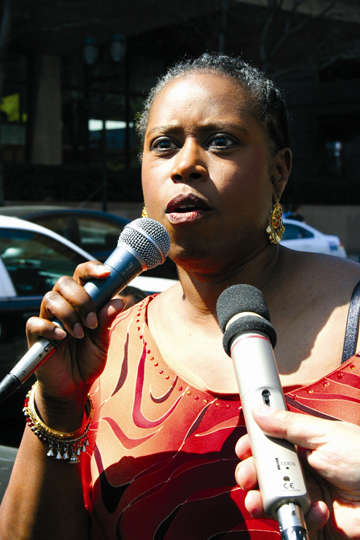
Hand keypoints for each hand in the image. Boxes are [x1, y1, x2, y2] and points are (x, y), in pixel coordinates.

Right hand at [26, 261, 124, 403]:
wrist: (74, 386)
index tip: (106, 274)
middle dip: (81, 299)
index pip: (83, 275)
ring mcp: (48, 319)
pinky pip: (36, 322)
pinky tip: (63, 338)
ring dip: (69, 315)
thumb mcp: (103, 341)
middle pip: (64, 283)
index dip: (93, 269)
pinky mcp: (36, 335)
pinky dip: (51, 328)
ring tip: (80, 334)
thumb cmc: (88, 359)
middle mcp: (63, 305)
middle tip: (92, 323)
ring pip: (51, 298)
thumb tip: (118, 300)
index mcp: (81, 302)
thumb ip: (107, 320)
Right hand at [235, 404, 359, 538]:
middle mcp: (302, 468)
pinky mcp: (314, 520)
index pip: (268, 442)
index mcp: (302, 443)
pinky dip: (301, 516)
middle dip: (252, 474)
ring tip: (266, 501)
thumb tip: (260, 408)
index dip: (253, 446)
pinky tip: (317, 511)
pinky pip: (293, 519)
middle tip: (250, 477)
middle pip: (264, 471)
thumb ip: (288, 424)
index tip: (243, 449)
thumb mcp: (324, 434)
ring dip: (265, 499)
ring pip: (272, 498)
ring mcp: (307, 494)